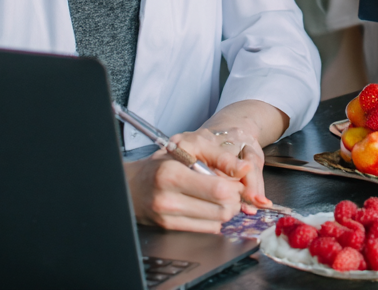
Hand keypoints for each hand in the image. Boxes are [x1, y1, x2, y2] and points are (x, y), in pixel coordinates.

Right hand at [125, 128, 252, 232]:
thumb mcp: (190, 147)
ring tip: (221, 197)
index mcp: (173, 174)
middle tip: (231, 189)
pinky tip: (209, 206)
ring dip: (226, 211)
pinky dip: (214, 219)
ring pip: (216, 222)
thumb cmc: (163, 162)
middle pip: (220, 209)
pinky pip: (206, 230)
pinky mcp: (170, 229)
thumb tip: (245, 168)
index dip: (235, 187)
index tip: (236, 180)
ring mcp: (168, 217)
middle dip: (234, 200)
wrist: (133, 185)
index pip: (218, 190)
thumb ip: (220, 156)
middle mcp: (169, 199)